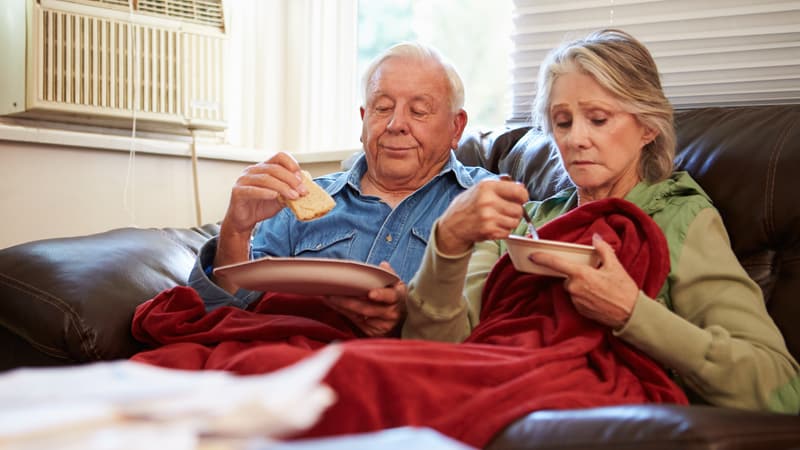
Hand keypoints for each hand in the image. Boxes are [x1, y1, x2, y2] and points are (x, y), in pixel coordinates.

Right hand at [212, 152, 308, 292]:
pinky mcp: (237, 191)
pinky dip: (265, 192)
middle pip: (274, 168)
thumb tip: (306, 189)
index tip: (302, 178)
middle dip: (291, 179)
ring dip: (282, 187)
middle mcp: (253, 170)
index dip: (292, 164)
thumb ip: (290, 191)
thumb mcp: (281, 198)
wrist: (244, 221)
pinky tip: (275, 196)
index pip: (279, 157)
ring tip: (293, 196)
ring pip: (265, 178)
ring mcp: (244, 180)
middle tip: (302, 191)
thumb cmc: (261, 206)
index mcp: (264, 168)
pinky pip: (253, 189)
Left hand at [321, 262, 406, 336]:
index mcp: (397, 298)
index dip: (381, 295)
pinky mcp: (373, 331)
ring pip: (359, 316)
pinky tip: (333, 305)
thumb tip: (383, 265)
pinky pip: (355, 321)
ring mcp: (382, 324)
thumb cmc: (396, 299)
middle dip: (348, 301)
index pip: (390, 296)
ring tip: (328, 297)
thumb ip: (389, 275)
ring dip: (342, 306)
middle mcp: (391, 313)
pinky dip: (343, 312)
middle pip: (367, 308)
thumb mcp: (397, 286)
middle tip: (332, 293)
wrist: (403, 320)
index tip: (371, 293)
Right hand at [435, 177, 529, 254]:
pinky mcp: (488, 231)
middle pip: (519, 209)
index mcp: (487, 186)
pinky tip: (493, 226)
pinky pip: (507, 232)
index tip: (519, 199)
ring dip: (509, 222)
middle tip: (505, 211)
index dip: (522, 197)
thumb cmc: (468, 205)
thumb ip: (501, 184)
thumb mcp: (481, 187)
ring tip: (498, 219)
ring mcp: (488, 217)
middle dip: (515, 212)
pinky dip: (503, 231)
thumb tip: (521, 187)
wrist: (452, 224)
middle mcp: (488, 201)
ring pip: (515, 222)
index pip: (519, 192)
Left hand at [529, 234, 638, 327]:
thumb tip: (596, 238)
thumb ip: (603, 250)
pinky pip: (576, 299)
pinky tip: (597, 297)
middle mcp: (575, 288)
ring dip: (580, 286)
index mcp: (581, 274)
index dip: (542, 259)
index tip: (532, 255)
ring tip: (599, 288)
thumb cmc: (624, 290)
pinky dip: (583, 296)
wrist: (630, 314)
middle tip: (595, 276)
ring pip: (572, 288)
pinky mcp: (579, 311)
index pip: (556, 264)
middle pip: (567, 277)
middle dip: (577, 275)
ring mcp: (576, 301)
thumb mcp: (615, 266)